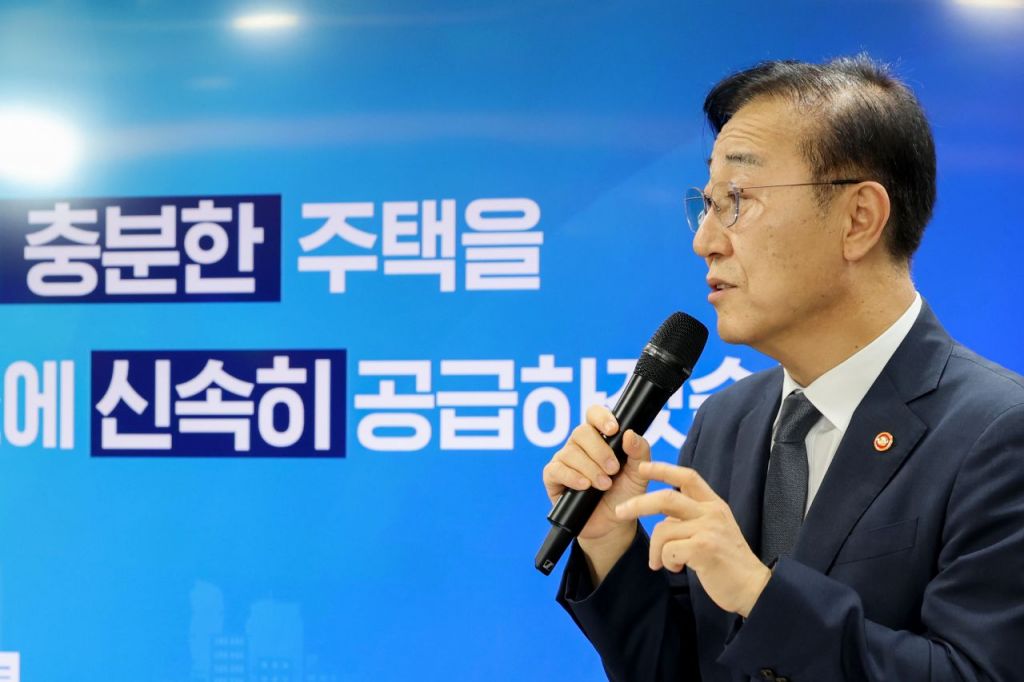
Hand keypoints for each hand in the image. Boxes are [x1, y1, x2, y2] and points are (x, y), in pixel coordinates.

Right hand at [542, 404, 651, 544]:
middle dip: (600, 451)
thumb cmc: (625, 494)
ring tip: (604, 485)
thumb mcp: (639, 474)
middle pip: (581, 432)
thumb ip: (639, 452)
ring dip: (590, 469)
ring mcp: (564, 460)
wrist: (613, 525)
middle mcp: (579, 445)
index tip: (613, 429)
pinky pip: (556, 470)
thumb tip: (629, 433)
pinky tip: (585, 486)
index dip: (601, 417)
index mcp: (600, 437)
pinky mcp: (553, 478)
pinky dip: (572, 477)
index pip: (593, 414)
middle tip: (613, 470)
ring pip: (570, 452)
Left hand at [615, 461, 771, 617]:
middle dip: (638, 503)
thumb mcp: (714, 530)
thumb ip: (692, 518)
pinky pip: (668, 550)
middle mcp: (712, 512)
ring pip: (662, 529)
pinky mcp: (703, 548)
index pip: (687, 477)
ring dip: (655, 549)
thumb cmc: (728, 561)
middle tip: (619, 511)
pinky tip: (677, 568)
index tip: (641, 467)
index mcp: (714, 504)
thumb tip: (663, 518)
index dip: (662, 469)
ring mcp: (708, 529)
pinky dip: (666, 561)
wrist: (752, 588)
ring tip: (663, 562)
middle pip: (666, 497)